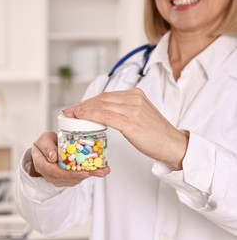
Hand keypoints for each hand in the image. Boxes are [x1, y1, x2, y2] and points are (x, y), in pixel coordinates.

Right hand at [29, 131, 109, 186]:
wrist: (44, 148)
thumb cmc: (44, 143)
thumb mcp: (44, 140)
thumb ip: (47, 147)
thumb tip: (53, 156)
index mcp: (41, 164)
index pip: (54, 171)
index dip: (69, 173)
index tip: (82, 172)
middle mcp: (48, 174)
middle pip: (66, 178)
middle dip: (83, 175)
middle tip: (98, 171)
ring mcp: (56, 178)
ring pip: (72, 180)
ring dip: (88, 175)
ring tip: (101, 171)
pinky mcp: (64, 178)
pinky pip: (75, 178)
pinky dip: (86, 174)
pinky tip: (97, 171)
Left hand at [63, 88, 187, 169]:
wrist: (172, 144)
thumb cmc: (155, 134)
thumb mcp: (139, 116)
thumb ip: (123, 111)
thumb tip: (104, 114)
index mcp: (135, 95)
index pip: (106, 96)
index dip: (88, 101)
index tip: (75, 107)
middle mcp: (133, 98)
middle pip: (101, 99)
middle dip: (82, 105)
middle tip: (68, 111)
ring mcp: (132, 109)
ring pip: (101, 106)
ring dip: (83, 110)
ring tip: (70, 115)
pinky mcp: (131, 122)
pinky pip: (105, 116)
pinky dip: (90, 116)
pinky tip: (81, 118)